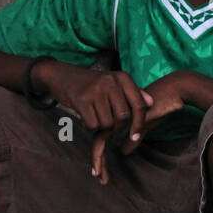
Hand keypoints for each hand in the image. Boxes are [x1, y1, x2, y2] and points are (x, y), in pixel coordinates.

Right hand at [37, 62, 151, 137]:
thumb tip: (151, 103)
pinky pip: (93, 125)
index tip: (135, 137)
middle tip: (107, 124)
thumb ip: (133, 92)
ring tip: (94, 117)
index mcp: (123, 78)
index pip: (139, 105)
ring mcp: (96, 90)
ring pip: (108, 124)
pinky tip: (85, 118)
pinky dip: (89, 127)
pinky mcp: (81, 100)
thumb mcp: (114, 83)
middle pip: (123, 118)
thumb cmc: (92, 84)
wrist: (62, 75)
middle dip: (116, 127)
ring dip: (101, 127)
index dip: (139, 124)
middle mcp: (111, 81)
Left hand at [90, 71, 190, 183]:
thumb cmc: (162, 105)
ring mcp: (116, 115)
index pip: (105, 135)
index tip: (101, 168)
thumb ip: (134, 137)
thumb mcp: (146, 125)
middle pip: (99, 139)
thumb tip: (123, 152)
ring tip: (99, 176)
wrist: (172, 92)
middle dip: (98, 159)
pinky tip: (100, 168)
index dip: (102, 152)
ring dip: (99, 160)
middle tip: (98, 176)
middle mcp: (115, 115)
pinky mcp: (120, 118)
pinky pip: (104, 137)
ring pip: (99, 140)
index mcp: (119, 116)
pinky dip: (100, 154)